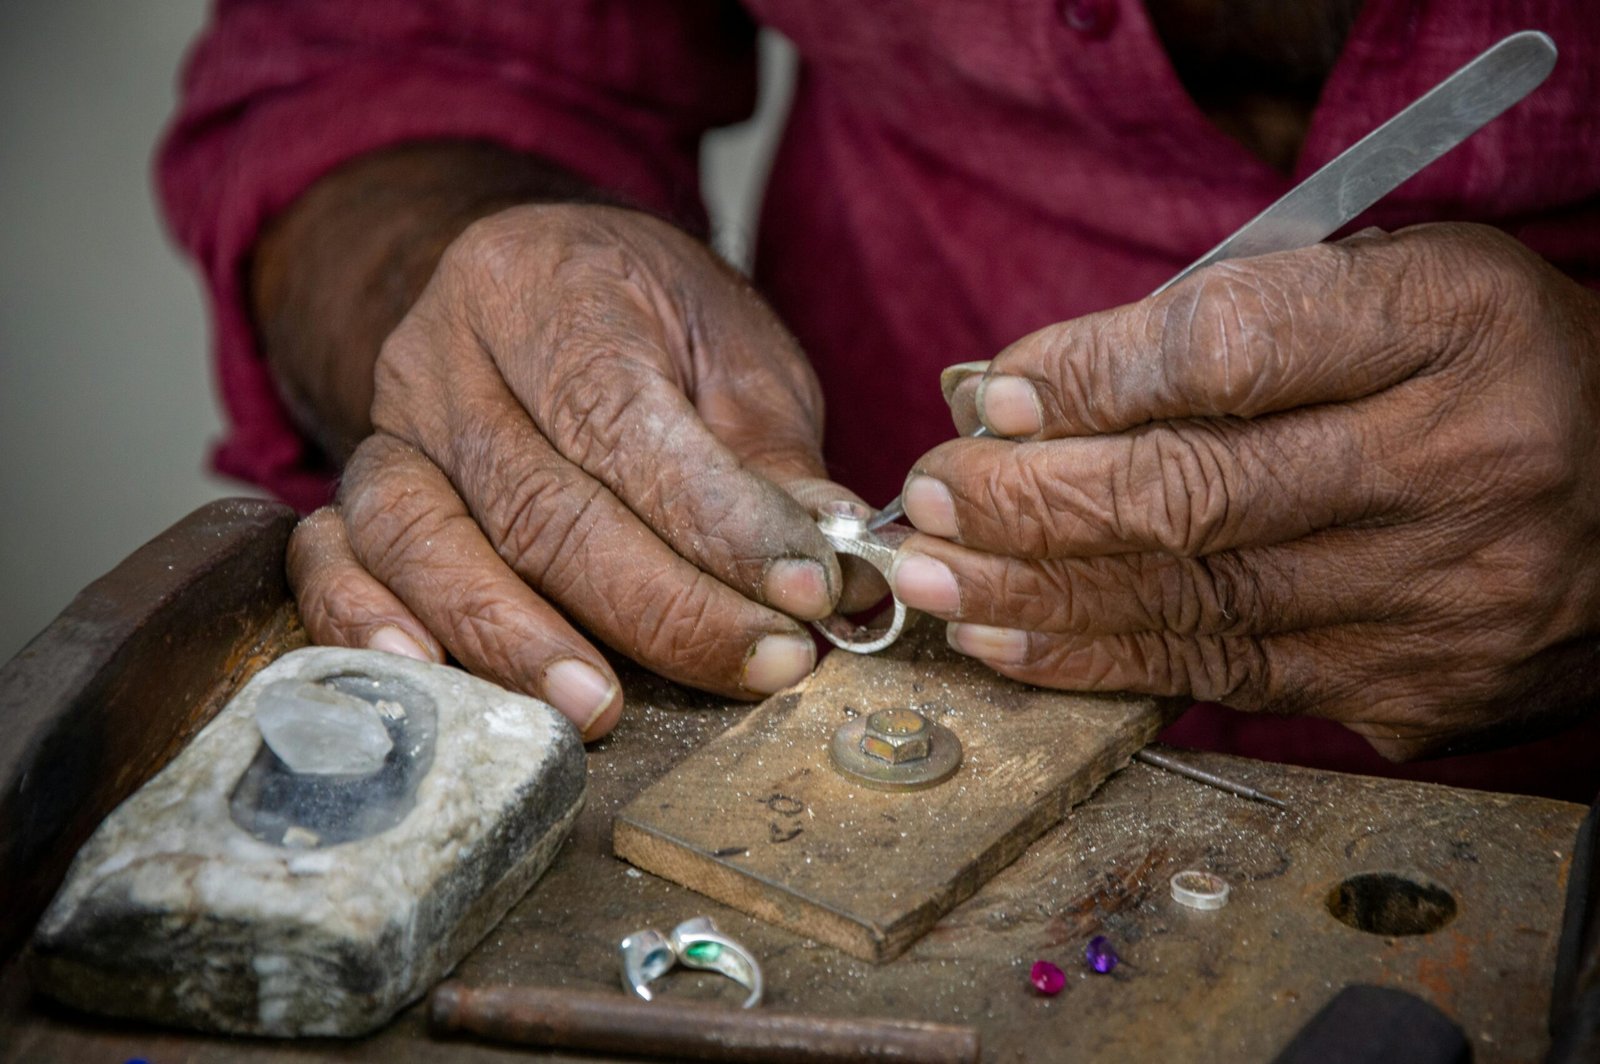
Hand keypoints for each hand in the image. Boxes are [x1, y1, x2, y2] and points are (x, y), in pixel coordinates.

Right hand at [287, 203, 877, 737]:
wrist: (538, 283)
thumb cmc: (648, 323)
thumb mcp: (733, 354)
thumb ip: (772, 461)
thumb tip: (836, 569)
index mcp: (551, 286)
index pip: (623, 422)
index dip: (718, 523)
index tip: (805, 593)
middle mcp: (446, 352)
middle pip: (538, 502)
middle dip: (659, 606)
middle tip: (761, 663)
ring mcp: (386, 426)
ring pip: (428, 541)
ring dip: (517, 640)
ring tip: (600, 708)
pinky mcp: (352, 491)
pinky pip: (329, 563)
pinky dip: (368, 626)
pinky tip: (431, 679)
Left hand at [888, 223, 1599, 758]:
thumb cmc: (1492, 373)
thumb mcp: (1401, 290)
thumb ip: (1242, 323)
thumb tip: (1044, 393)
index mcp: (1454, 328)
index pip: (1234, 347)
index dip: (1093, 375)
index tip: (994, 393)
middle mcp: (1457, 467)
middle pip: (1194, 492)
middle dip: (1029, 501)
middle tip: (926, 499)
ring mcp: (1439, 600)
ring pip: (1191, 602)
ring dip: (1035, 594)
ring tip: (933, 578)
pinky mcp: (1419, 695)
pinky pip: (1228, 676)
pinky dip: (1102, 660)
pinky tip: (1014, 644)